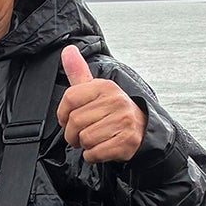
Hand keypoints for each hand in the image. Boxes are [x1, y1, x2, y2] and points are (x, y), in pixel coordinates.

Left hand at [57, 45, 143, 162]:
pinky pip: (95, 153)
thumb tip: (68, 49)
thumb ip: (79, 72)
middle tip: (81, 135)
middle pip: (75, 122)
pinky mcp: (128, 141)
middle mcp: (116, 101)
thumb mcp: (96, 89)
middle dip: (73, 135)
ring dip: (85, 145)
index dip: (62, 114)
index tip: (67, 120)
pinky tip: (102, 148)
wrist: (143, 129)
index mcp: (105, 86)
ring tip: (95, 140)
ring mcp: (124, 121)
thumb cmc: (112, 110)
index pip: (69, 98)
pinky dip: (93, 156)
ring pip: (85, 139)